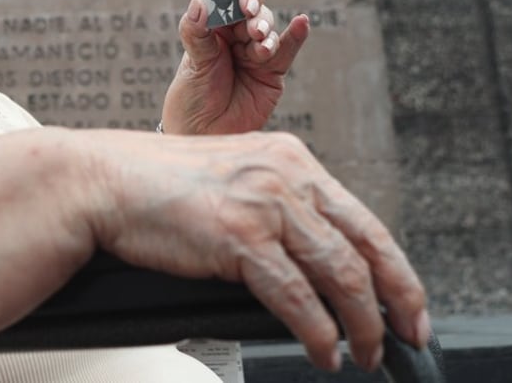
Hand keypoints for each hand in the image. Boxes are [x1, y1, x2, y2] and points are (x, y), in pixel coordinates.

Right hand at [81, 129, 429, 372]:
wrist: (101, 181)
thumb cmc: (154, 187)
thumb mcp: (232, 181)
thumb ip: (275, 209)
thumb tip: (312, 264)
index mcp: (288, 158)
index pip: (362, 219)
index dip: (396, 269)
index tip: (409, 304)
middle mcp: (285, 175)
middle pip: (365, 247)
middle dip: (398, 302)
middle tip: (409, 337)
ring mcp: (263, 204)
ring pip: (340, 274)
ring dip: (362, 325)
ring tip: (363, 354)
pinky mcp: (239, 236)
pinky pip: (296, 297)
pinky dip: (317, 332)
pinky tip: (322, 352)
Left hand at [161, 0, 309, 134]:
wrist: (204, 134)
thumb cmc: (192, 98)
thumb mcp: (192, 63)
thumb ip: (196, 32)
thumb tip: (198, 1)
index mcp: (212, 29)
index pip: (229, 2)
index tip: (240, 4)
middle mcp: (235, 38)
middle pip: (254, 13)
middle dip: (255, 18)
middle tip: (251, 30)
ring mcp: (255, 54)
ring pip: (269, 31)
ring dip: (267, 33)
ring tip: (259, 47)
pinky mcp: (272, 72)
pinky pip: (287, 51)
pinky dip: (296, 36)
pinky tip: (302, 23)